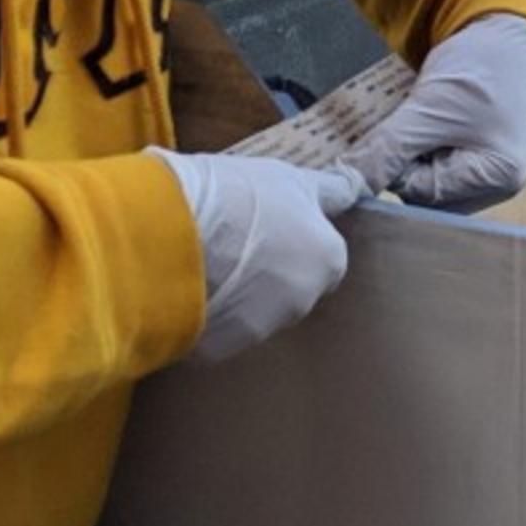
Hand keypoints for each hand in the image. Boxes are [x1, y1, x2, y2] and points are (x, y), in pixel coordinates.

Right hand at [151, 150, 368, 366]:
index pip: (327, 256)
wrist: (172, 230)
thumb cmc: (233, 192)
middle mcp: (306, 297)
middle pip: (292, 284)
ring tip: (202, 262)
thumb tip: (353, 187)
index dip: (301, 240)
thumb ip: (322, 194)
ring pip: (255, 310)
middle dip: (270, 269)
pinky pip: (217, 330)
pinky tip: (184, 288)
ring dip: (239, 294)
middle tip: (232, 241)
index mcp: (328, 256)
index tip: (279, 230)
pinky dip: (206, 316)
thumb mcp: (288, 177)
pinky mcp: (224, 347)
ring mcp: (264, 326)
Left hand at [343, 14, 525, 212]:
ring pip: (433, 179)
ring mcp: (493, 170)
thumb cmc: (478, 66)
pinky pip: (443, 164)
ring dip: (415, 152)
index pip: (428, 194)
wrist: (501, 28)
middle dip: (408, 161)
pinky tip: (431, 122)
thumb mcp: (427, 109)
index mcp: (500, 178)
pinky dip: (426, 145)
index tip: (394, 132)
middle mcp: (502, 183)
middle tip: (409, 123)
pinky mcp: (482, 154)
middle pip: (432, 193)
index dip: (398, 166)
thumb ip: (384, 151)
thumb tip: (340, 186)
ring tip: (423, 118)